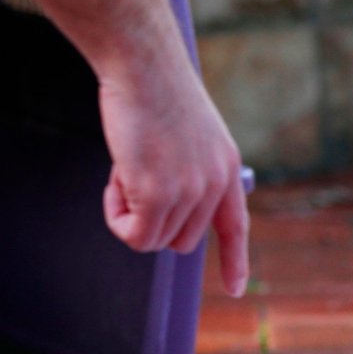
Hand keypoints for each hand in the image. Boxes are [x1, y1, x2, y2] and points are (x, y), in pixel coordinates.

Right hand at [98, 73, 249, 295]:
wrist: (143, 64)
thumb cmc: (155, 89)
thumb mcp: (189, 133)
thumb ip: (189, 170)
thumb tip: (164, 210)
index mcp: (228, 170)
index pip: (236, 226)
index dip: (235, 260)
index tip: (236, 289)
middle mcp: (216, 186)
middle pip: (181, 241)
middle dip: (152, 219)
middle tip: (134, 174)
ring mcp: (190, 193)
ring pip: (155, 240)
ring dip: (130, 213)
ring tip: (127, 166)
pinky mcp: (159, 195)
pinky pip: (135, 236)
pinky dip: (117, 218)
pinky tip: (116, 179)